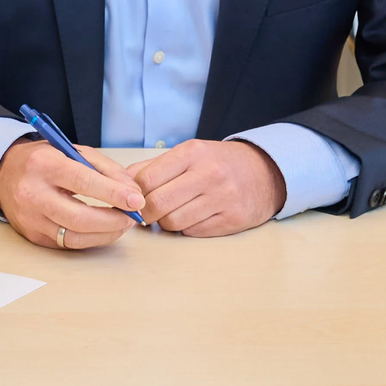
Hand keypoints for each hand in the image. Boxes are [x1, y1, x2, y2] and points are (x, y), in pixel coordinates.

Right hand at [0, 139, 143, 250]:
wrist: (4, 173)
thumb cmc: (44, 161)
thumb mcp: (73, 151)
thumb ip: (105, 169)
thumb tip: (132, 192)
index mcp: (44, 164)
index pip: (83, 182)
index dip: (113, 194)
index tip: (136, 200)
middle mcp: (33, 193)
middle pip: (79, 217)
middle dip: (113, 220)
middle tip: (132, 217)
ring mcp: (30, 218)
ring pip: (74, 236)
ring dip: (106, 233)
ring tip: (122, 224)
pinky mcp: (32, 235)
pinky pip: (67, 243)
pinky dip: (91, 238)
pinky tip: (102, 230)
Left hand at [128, 138, 283, 236]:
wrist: (264, 172)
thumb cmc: (218, 163)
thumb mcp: (188, 154)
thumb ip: (154, 167)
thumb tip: (120, 183)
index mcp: (192, 153)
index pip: (146, 179)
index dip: (134, 194)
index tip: (133, 199)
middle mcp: (208, 174)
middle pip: (157, 204)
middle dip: (145, 213)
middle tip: (146, 213)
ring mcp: (222, 198)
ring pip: (173, 222)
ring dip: (165, 222)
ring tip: (172, 212)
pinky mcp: (231, 220)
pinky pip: (192, 232)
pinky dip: (186, 229)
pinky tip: (193, 217)